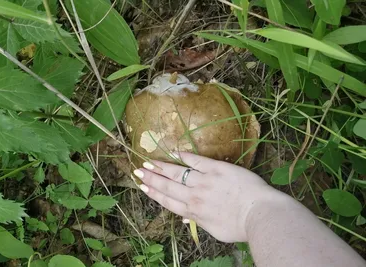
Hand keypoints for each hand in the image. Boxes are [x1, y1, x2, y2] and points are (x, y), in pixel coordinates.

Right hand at [133, 152, 276, 242]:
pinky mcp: (216, 168)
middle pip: (168, 185)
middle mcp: (194, 196)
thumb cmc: (239, 226)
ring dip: (161, 167)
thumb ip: (198, 222)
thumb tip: (184, 219)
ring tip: (148, 161)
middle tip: (137, 171)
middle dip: (151, 178)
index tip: (142, 187)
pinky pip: (196, 160)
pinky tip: (174, 152)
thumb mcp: (215, 230)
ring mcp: (204, 181)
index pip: (168, 201)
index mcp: (193, 212)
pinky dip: (183, 156)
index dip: (154, 193)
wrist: (259, 213)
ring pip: (177, 172)